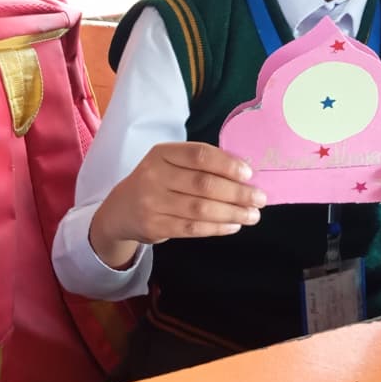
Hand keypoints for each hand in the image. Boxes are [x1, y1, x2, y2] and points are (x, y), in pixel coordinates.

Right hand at [89, 142, 264, 268]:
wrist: (120, 210)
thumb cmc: (156, 182)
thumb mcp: (169, 164)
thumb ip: (199, 165)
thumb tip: (244, 174)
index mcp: (161, 153)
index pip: (199, 155)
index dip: (227, 164)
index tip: (249, 174)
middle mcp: (154, 175)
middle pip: (203, 184)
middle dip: (237, 193)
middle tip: (260, 199)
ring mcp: (152, 202)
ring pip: (201, 209)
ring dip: (232, 213)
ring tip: (252, 215)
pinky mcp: (154, 226)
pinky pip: (192, 228)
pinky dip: (217, 227)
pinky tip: (233, 226)